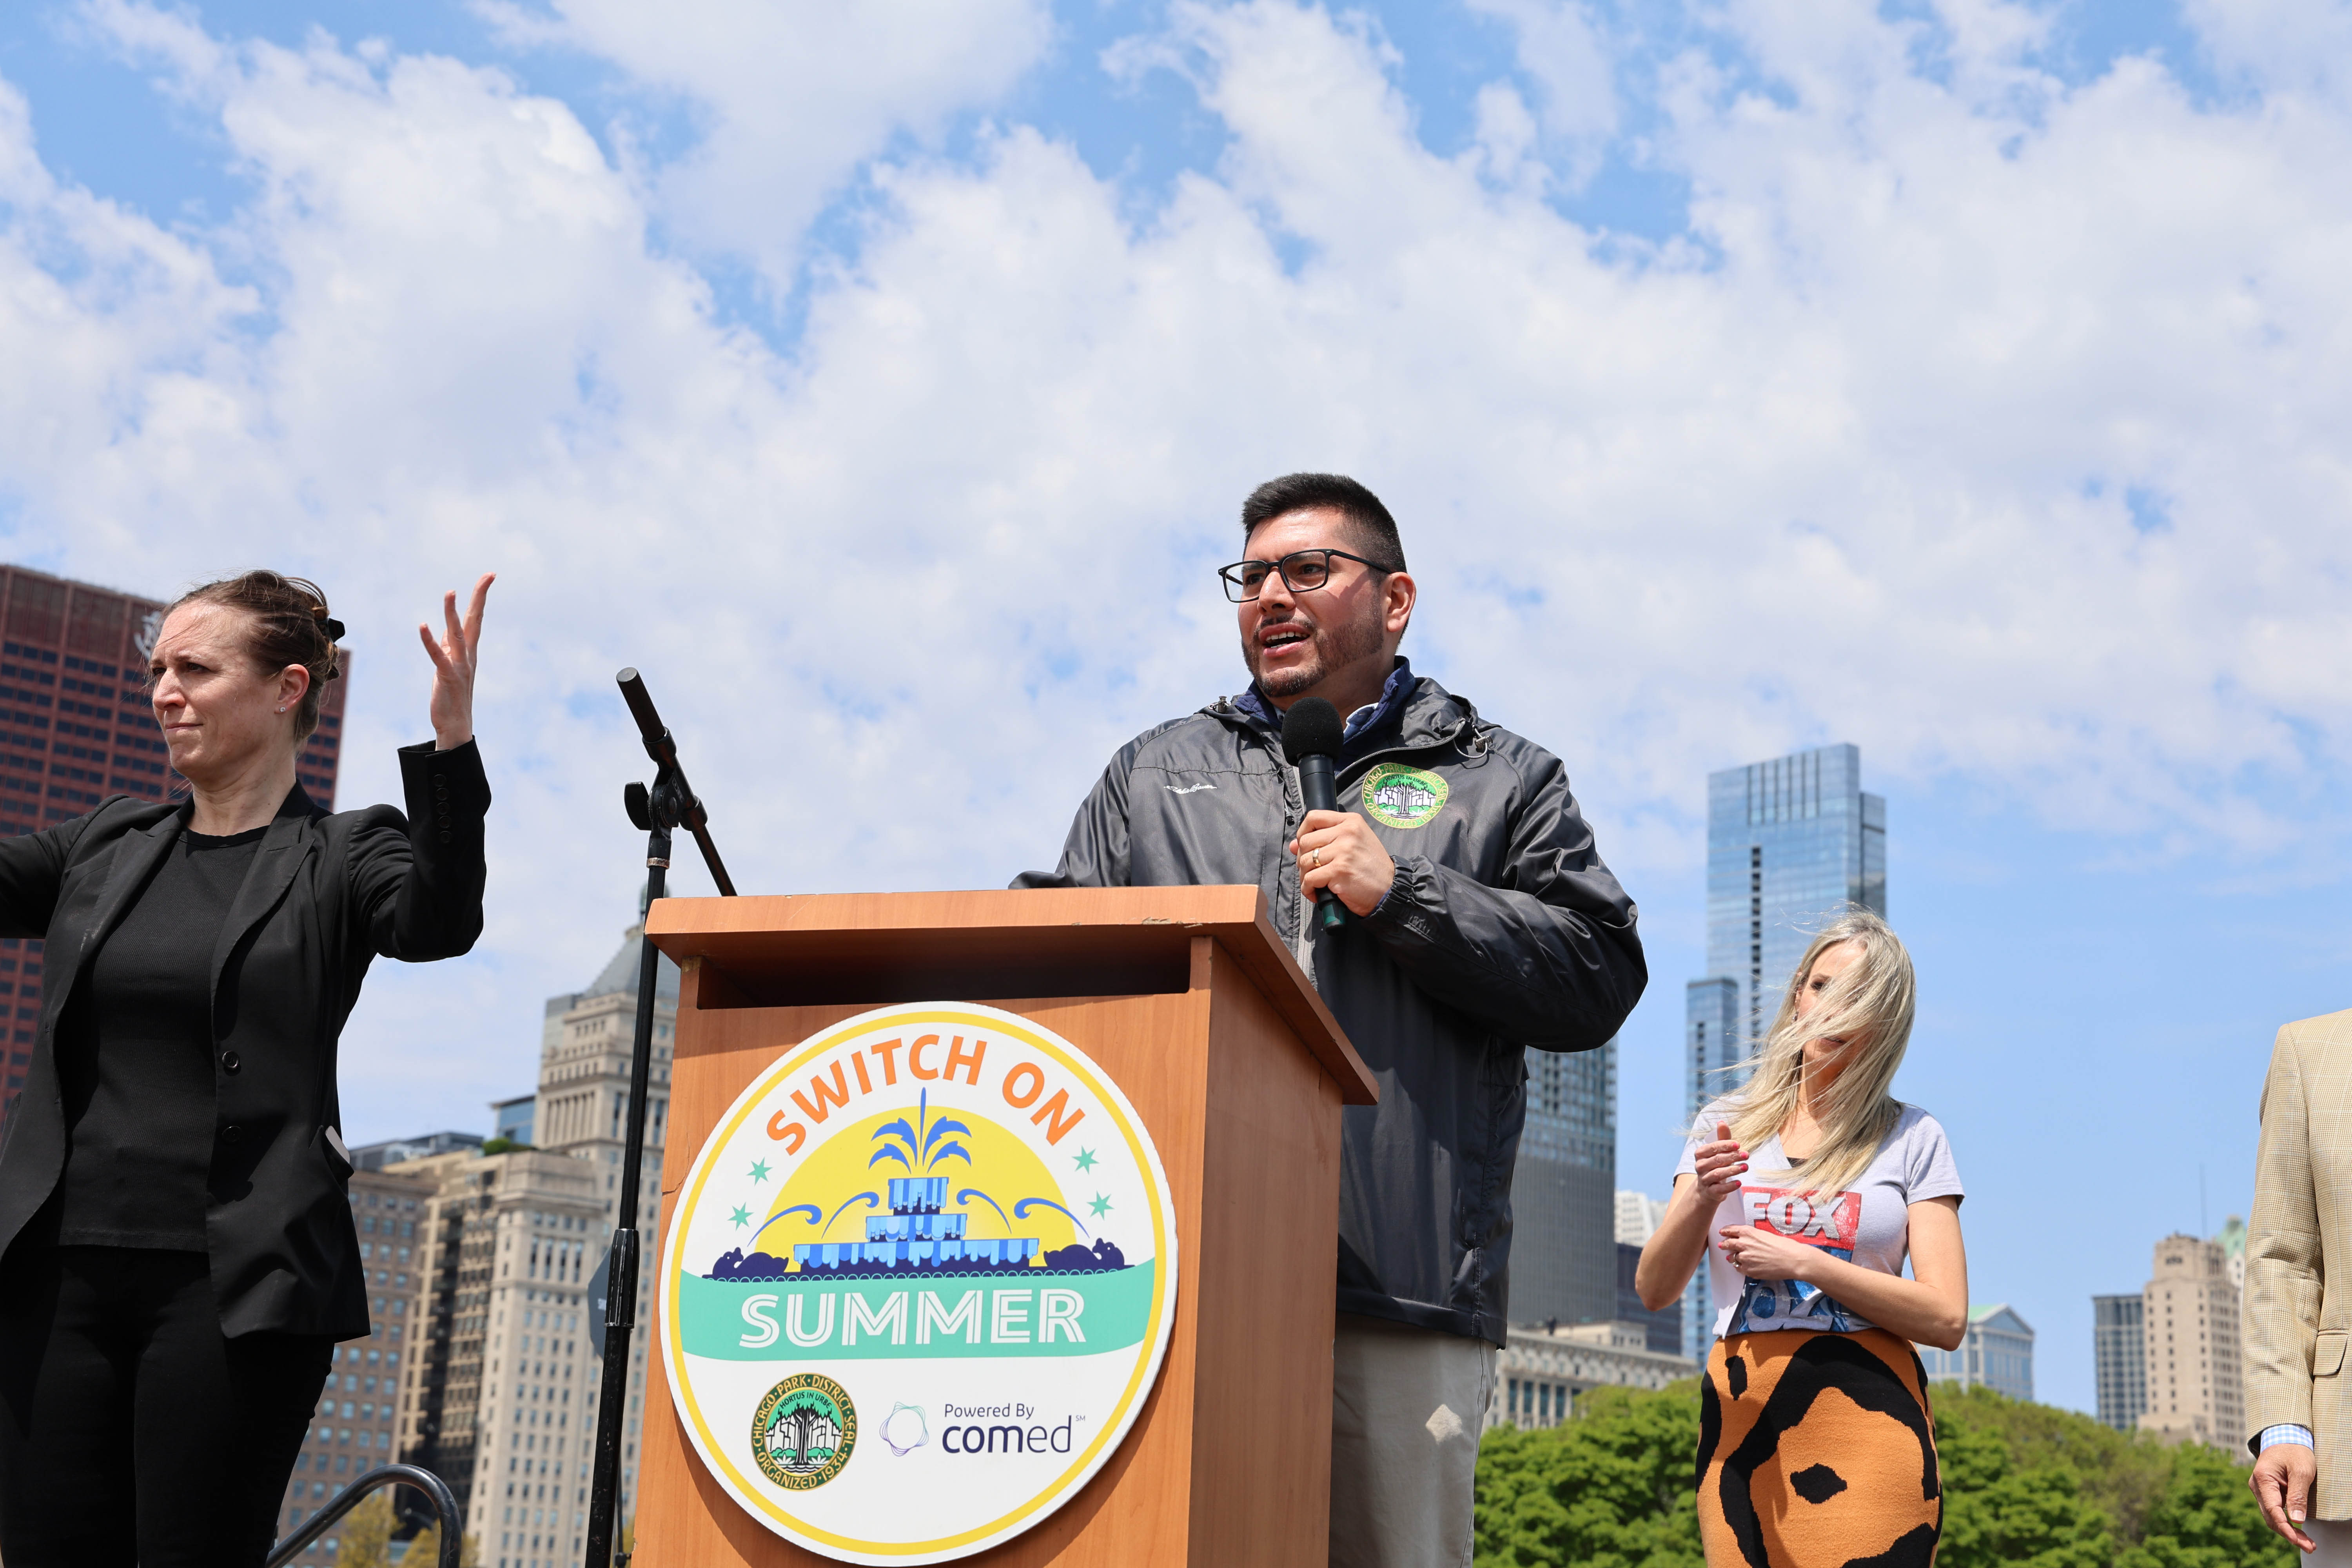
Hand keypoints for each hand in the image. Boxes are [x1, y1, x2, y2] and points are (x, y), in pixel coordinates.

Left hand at [420, 574, 492, 750]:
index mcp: (468, 651)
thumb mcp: (449, 666)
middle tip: (488, 576)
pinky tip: (423, 626)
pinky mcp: (448, 677)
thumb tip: (445, 631)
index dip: (481, 597)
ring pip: (457, 634)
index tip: (488, 576)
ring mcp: (460, 666)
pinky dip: (430, 641)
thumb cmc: (451, 696)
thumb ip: (448, 648)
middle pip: (474, 620)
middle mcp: (468, 655)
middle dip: (480, 597)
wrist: (454, 724)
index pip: (476, 618)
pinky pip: (438, 656)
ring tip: (450, 592)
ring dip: (452, 613)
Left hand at [1290, 809, 1396, 916]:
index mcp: (1351, 822)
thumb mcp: (1354, 844)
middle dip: (1303, 859)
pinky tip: (1316, 893)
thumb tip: (1293, 845)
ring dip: (1305, 876)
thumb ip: (1325, 839)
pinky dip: (1308, 889)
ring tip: (1315, 884)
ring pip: (1304, 861)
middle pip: (1305, 841)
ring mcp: (1343, 851)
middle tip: (1312, 871)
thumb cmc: (1372, 868)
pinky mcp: (1339, 870)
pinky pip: (1310, 879)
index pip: (1314, 817)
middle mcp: (1347, 832)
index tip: (1304, 844)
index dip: (1302, 832)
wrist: (1391, 889)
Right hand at [1692, 1123, 1747, 1206]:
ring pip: (1718, 1174)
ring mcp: (1704, 1179)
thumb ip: (1722, 1139)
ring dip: (1733, 1170)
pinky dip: (1729, 1186)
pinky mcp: (1710, 1192)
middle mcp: (1700, 1166)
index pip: (1713, 1147)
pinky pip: (1719, 1189)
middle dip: (1732, 1156)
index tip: (1739, 1144)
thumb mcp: (1718, 1153)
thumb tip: (1722, 1122)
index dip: (1725, 1145)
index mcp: (1700, 1153)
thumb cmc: (1715, 1166)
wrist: (1707, 1190)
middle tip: (1746, 1154)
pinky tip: (1739, 1183)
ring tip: (1746, 1167)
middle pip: (1717, 1160)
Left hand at [1718, 1224, 1820, 1282]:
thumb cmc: (1784, 1246)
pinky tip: (1745, 1266)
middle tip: (1723, 1245)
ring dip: (1733, 1257)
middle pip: (1728, 1244)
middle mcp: (1743, 1244)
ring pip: (1732, 1258)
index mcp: (1748, 1233)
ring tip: (1734, 1258)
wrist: (1793, 1260)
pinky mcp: (1749, 1270)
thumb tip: (1746, 1241)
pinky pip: (1740, 1269)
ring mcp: (1745, 1258)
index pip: (1731, 1230)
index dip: (1726, 1231)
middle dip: (1725, 1245)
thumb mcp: (1766, 1235)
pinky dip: (1741, 1267)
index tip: (1722, 1233)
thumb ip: (1753, 1238)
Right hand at [2251, 1442, 2317, 1552]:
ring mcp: (2261, 1490)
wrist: (2285, 1438)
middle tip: (2310, 1547)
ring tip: (2308, 1543)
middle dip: (2289, 1534)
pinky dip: (2286, 1523)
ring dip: (2288, 1531)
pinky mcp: (2267, 1493)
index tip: (2297, 1541)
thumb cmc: (2294, 1451)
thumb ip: (2298, 1494)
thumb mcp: (2302, 1470)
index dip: (2285, 1527)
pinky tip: (2298, 1531)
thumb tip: (2297, 1520)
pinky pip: (2275, 1512)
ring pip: (2272, 1517)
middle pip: (2271, 1517)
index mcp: (2262, 1479)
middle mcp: (2257, 1486)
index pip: (2272, 1509)